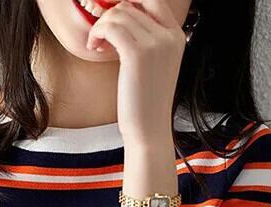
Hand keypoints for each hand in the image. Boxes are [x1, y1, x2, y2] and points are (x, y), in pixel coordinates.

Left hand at [86, 0, 186, 147]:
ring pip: (118, 14)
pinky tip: (94, 49)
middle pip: (131, 4)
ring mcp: (155, 43)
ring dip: (100, 26)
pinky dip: (96, 33)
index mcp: (176, 35)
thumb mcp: (153, 64)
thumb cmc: (145, 102)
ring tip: (96, 46)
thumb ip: (145, 38)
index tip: (111, 20)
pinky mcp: (137, 54)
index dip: (127, 3)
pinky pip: (110, 27)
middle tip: (100, 37)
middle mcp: (169, 35)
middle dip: (109, 16)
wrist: (148, 131)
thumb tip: (118, 13)